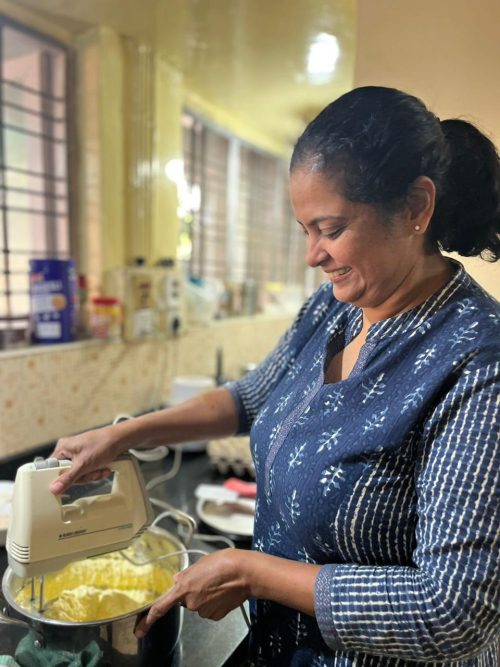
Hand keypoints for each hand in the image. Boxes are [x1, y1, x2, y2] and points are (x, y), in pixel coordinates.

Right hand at [49, 425, 122, 494]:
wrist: (121, 439)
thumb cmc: (102, 445)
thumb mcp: (83, 464)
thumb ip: (68, 478)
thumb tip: (53, 489)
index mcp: (62, 448)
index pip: (51, 468)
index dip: (58, 477)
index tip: (64, 485)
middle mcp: (68, 450)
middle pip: (67, 474)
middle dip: (82, 476)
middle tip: (91, 472)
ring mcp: (78, 455)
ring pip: (79, 475)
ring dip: (92, 475)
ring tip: (100, 469)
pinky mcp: (87, 458)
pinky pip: (87, 472)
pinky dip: (96, 472)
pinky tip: (104, 469)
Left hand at [134, 549, 251, 637]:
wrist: (244, 572)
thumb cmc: (223, 562)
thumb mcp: (199, 563)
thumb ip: (186, 574)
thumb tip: (177, 580)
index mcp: (183, 587)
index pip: (160, 607)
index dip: (147, 620)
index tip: (139, 630)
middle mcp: (191, 602)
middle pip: (185, 600)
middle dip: (191, 591)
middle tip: (205, 579)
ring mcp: (203, 611)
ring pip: (198, 605)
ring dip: (204, 596)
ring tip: (216, 583)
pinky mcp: (215, 615)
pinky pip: (209, 609)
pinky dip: (213, 602)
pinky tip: (222, 591)